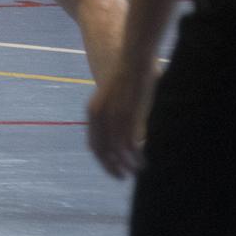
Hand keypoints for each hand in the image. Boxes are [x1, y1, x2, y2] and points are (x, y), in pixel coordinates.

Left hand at [86, 62, 154, 178]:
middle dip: (112, 168)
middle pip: (102, 152)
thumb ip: (122, 117)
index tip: (114, 169)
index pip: (94, 145)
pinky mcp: (128, 115)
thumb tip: (134, 135)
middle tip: (123, 177)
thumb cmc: (131, 77)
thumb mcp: (121, 100)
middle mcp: (98, 117)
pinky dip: (135, 157)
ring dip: (127, 165)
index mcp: (93, 112)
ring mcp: (112, 116)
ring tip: (137, 171)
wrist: (133, 58)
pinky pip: (129, 145)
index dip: (103, 160)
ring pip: (116, 152)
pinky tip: (142, 162)